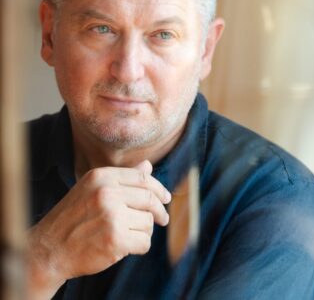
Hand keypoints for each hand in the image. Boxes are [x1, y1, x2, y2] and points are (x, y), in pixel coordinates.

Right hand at [27, 160, 170, 298]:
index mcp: (102, 177)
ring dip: (144, 231)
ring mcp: (111, 216)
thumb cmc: (73, 218)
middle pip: (150, 199)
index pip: (143, 178)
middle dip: (160, 211)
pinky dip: (139, 247)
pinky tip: (126, 247)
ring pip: (148, 222)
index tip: (166, 198)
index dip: (159, 189)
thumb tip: (148, 165)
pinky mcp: (115, 240)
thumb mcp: (92, 189)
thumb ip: (122, 178)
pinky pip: (144, 242)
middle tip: (163, 219)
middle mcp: (106, 193)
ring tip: (127, 235)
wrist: (47, 250)